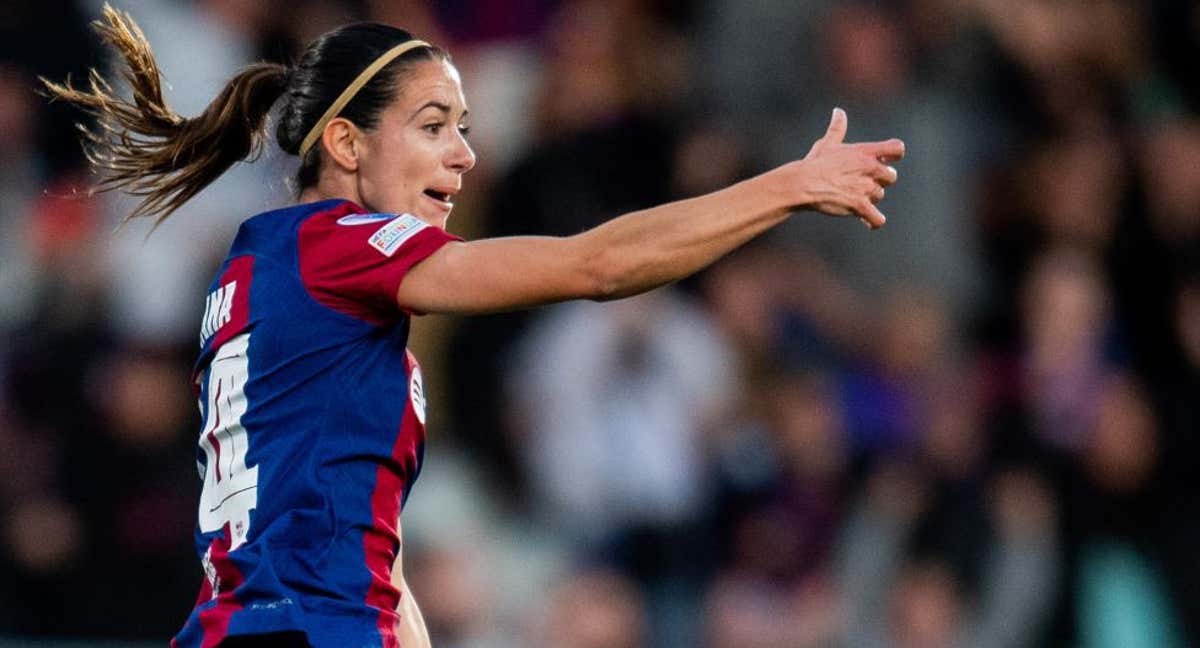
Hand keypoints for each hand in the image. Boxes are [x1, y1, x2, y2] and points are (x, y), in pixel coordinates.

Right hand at [790, 108, 903, 228]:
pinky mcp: (859, 205)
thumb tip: (838, 111)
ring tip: (851, 197)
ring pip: (879, 195)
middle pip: (891, 177)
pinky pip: (877, 218)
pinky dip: (874, 221)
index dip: (894, 156)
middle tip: (860, 183)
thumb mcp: (827, 143)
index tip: (884, 161)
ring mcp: (865, 187)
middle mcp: (870, 168)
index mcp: (865, 151)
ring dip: (869, 198)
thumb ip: (838, 127)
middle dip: (879, 181)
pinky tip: (868, 221)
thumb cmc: (814, 163)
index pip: (897, 149)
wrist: (802, 183)